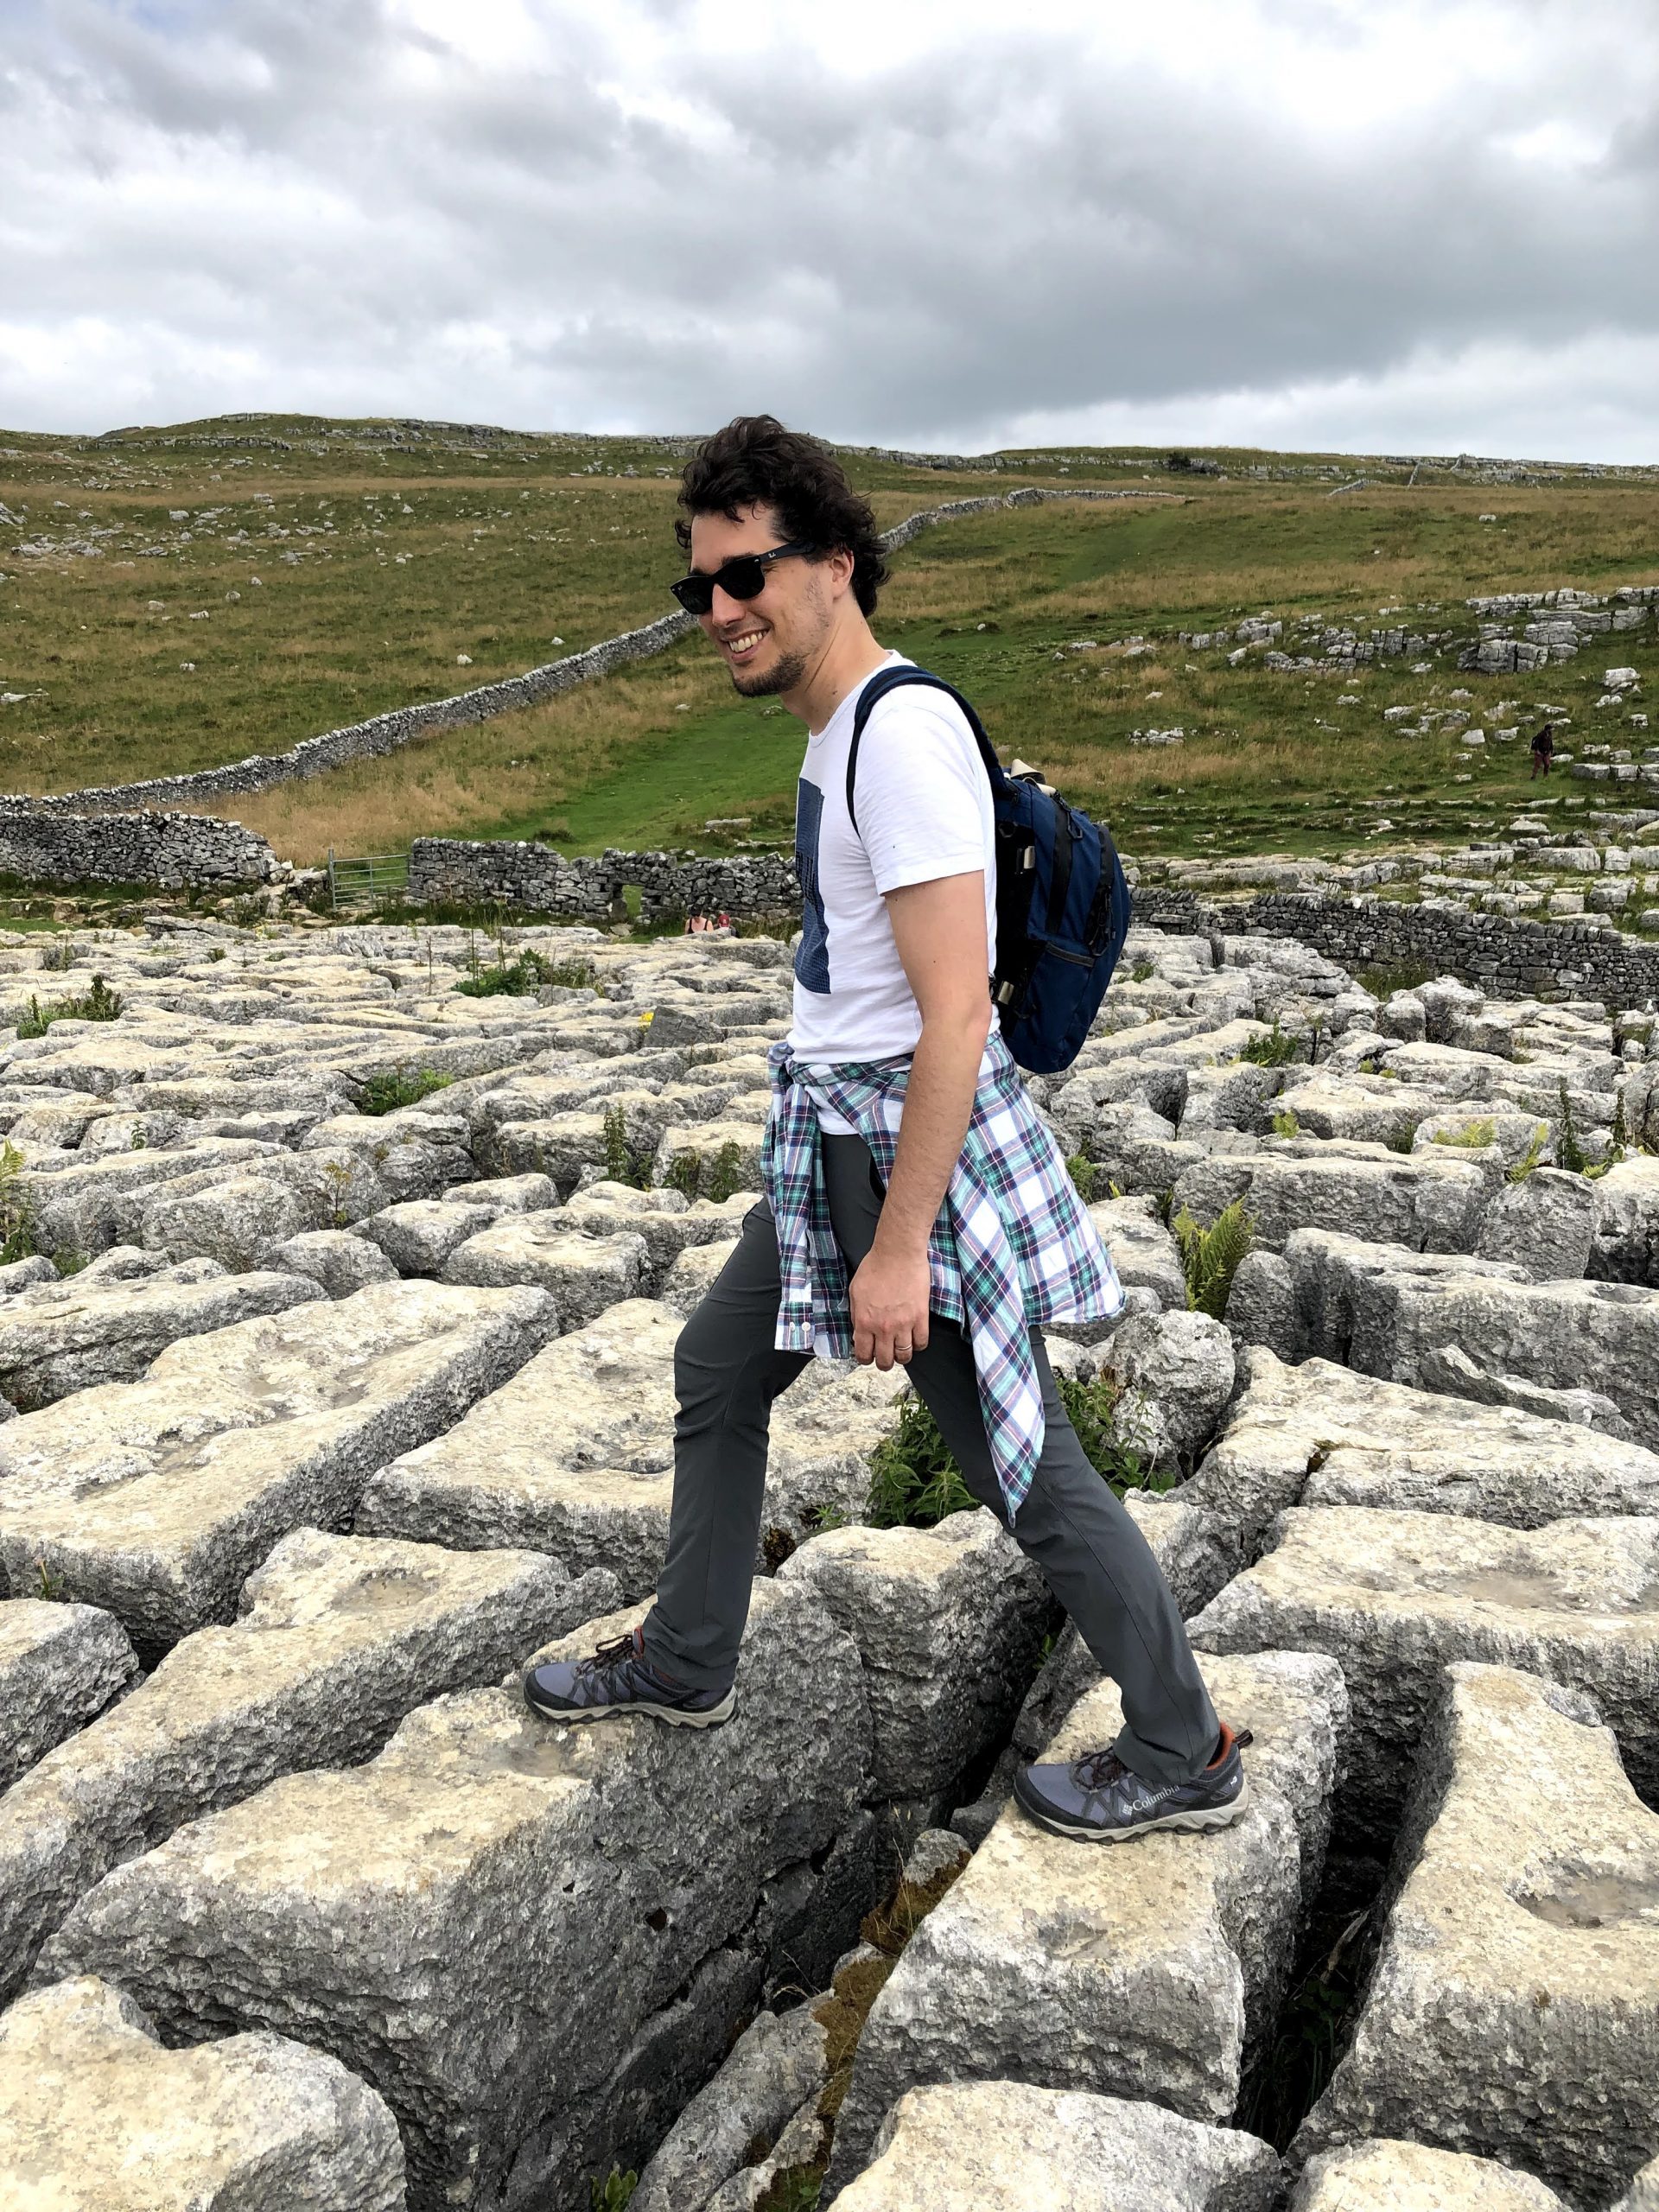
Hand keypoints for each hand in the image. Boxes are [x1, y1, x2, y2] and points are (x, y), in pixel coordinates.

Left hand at [849, 1243, 931, 1369]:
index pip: (863, 1353)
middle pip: (885, 1360)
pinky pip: (921, 1342)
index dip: (865, 1359)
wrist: (897, 1254)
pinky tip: (914, 1340)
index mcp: (863, 1321)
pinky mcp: (920, 1317)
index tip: (868, 1357)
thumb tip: (858, 1330)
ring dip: (901, 1357)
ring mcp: (903, 1324)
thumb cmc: (874, 1267)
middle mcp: (882, 1327)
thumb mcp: (854, 1291)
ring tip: (901, 1353)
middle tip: (885, 1360)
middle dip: (884, 1363)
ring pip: (904, 1355)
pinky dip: (918, 1345)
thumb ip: (855, 1314)